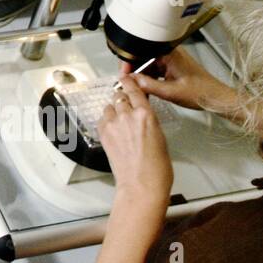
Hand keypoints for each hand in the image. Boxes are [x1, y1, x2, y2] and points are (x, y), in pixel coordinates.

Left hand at [99, 74, 172, 215]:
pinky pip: (102, 120)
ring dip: (114, 111)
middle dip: (123, 100)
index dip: (129, 82)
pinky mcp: (103, 134)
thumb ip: (148, 119)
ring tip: (120, 123)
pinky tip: (114, 131)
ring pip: (110, 107)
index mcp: (146, 114)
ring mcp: (113, 124)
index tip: (125, 78)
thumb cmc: (157, 166)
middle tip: (126, 109)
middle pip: (120, 97)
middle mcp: (127, 114)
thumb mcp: (159, 135)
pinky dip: (107, 122)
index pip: (134, 89)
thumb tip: (141, 114)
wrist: (141, 183)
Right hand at [120, 47, 237, 116]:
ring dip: (143, 77)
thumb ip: (148, 85)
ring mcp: (172, 59)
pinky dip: (151, 79)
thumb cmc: (201, 92)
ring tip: (141, 89)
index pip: (140, 52)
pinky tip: (150, 89)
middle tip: (129, 84)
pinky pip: (156, 70)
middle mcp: (170, 53)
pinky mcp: (174, 66)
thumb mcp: (170, 92)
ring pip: (149, 65)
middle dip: (135, 72)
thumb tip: (131, 81)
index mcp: (169, 53)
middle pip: (143, 58)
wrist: (217, 98)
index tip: (123, 74)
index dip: (129, 63)